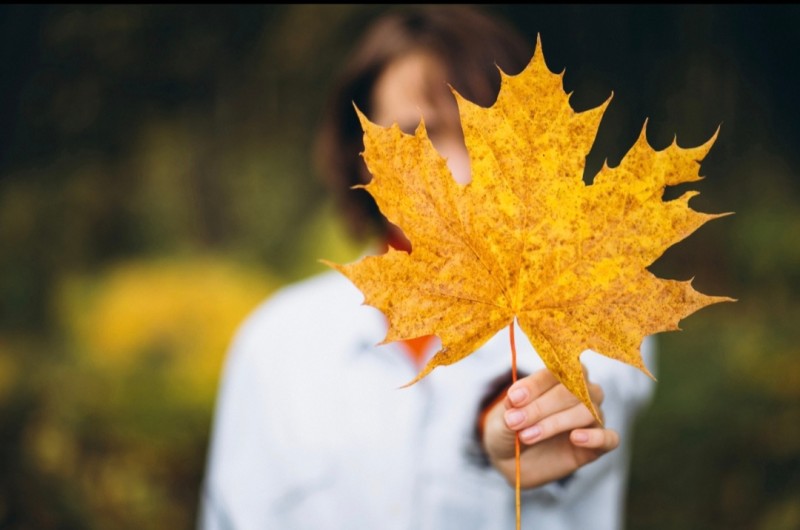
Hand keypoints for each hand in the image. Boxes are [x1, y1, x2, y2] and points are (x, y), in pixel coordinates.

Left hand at [482, 367, 618, 488]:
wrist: (514, 458)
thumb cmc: (511, 427)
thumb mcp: (503, 417)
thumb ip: (511, 407)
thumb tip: (515, 401)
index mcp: (561, 374)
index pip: (556, 370)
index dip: (535, 384)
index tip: (514, 398)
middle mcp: (583, 391)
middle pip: (572, 390)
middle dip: (541, 406)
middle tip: (516, 421)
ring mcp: (593, 417)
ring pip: (587, 411)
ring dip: (556, 423)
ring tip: (527, 436)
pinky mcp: (599, 444)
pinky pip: (610, 438)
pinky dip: (596, 437)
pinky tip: (576, 438)